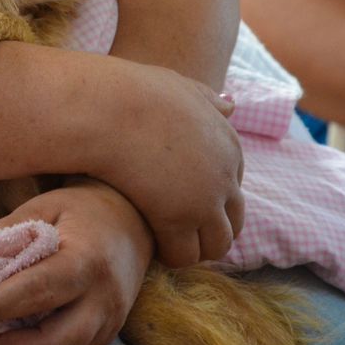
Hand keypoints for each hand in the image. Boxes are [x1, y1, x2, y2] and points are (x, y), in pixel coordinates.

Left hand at [0, 179, 152, 344]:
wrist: (135, 220)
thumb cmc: (84, 210)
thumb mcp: (45, 206)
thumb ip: (6, 233)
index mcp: (87, 259)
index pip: (38, 290)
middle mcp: (104, 296)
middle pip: (57, 340)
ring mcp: (110, 319)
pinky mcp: (108, 332)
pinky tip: (12, 335)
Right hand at [92, 62, 243, 268]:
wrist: (111, 107)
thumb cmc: (135, 92)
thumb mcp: (181, 87)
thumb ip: (206, 99)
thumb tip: (231, 104)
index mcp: (228, 145)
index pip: (233, 188)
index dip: (208, 200)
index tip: (181, 204)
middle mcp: (225, 175)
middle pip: (233, 222)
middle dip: (208, 231)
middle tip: (175, 232)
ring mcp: (205, 200)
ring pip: (216, 245)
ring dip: (192, 248)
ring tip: (162, 243)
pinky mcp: (179, 220)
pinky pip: (184, 256)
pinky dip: (169, 256)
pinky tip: (148, 245)